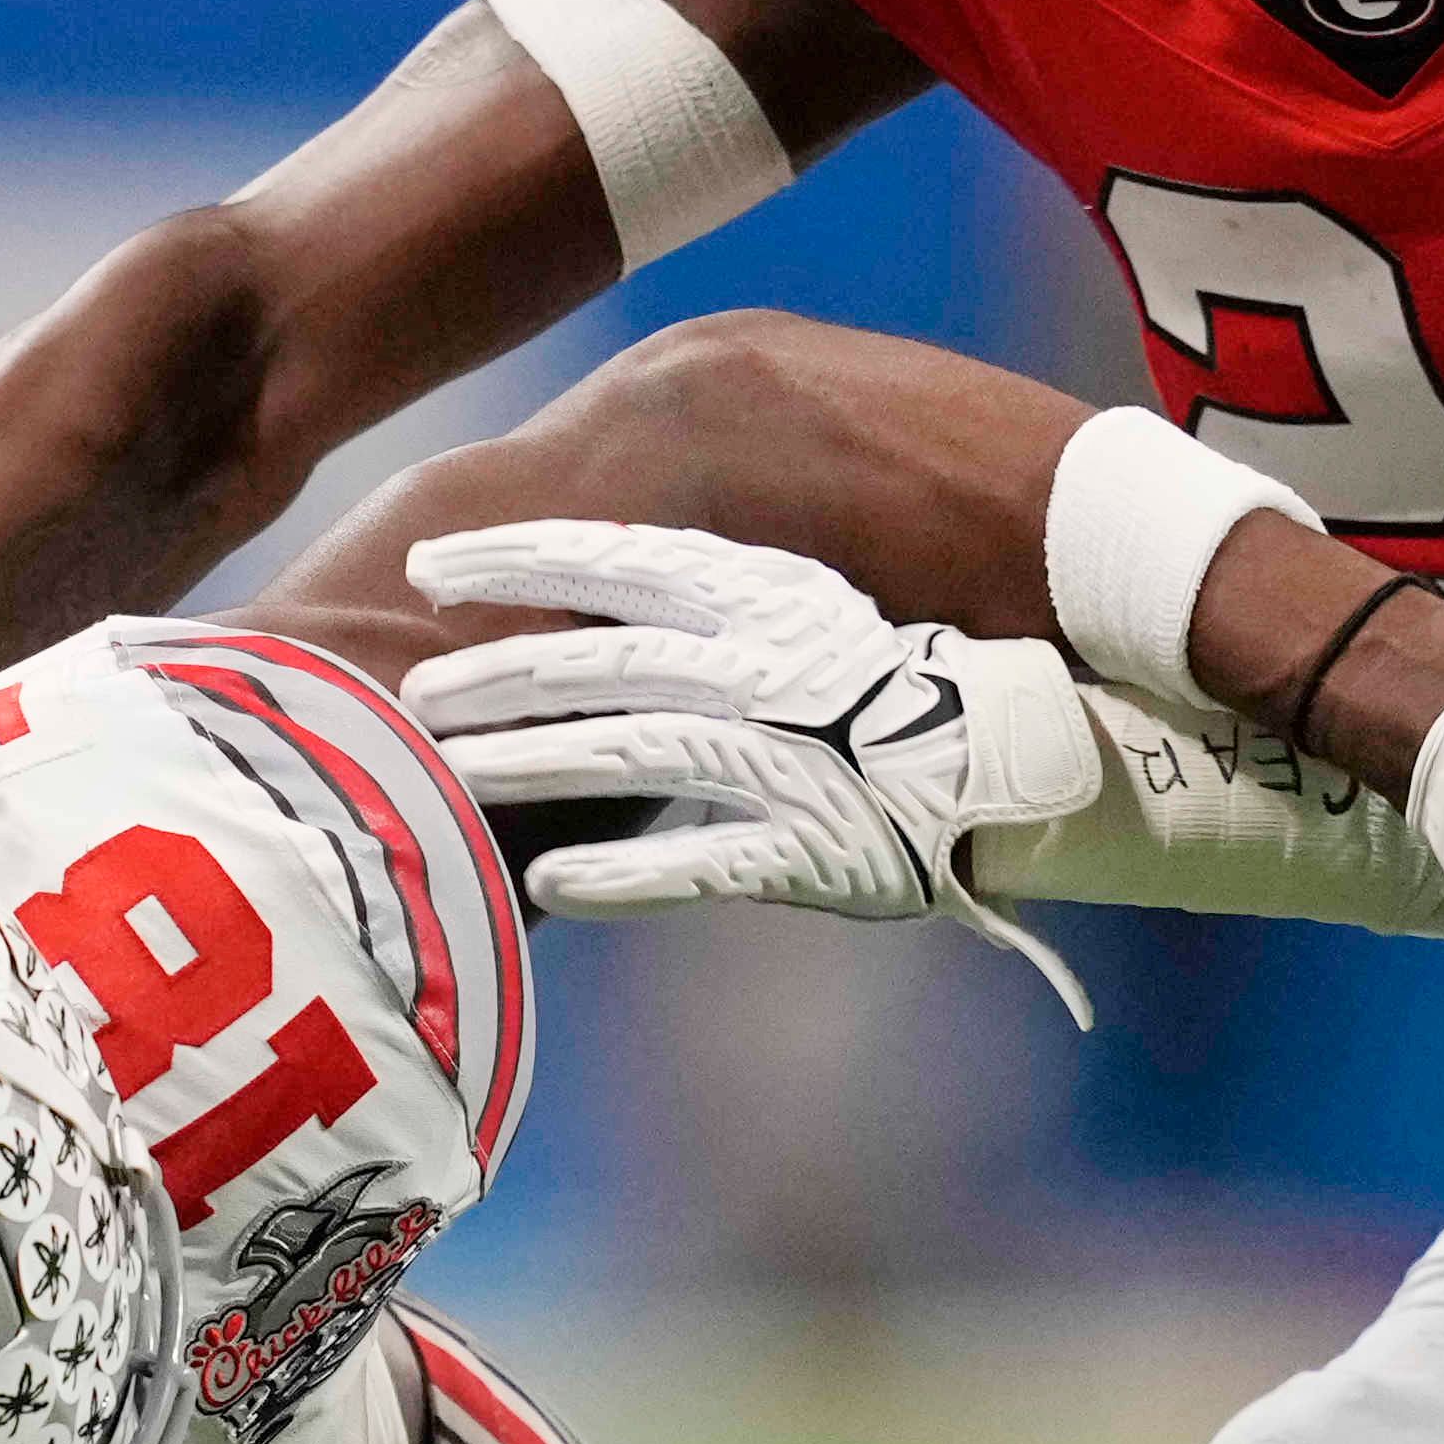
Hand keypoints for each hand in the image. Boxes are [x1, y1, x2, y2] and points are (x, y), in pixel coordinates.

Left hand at [399, 523, 1104, 1011]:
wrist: (1029, 759)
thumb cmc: (910, 683)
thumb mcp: (811, 613)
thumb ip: (714, 610)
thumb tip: (605, 603)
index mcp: (768, 594)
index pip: (617, 558)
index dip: (516, 559)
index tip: (432, 565)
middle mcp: (765, 665)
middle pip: (599, 660)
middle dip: (495, 676)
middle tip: (414, 694)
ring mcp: (784, 756)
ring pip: (626, 751)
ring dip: (529, 766)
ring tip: (449, 779)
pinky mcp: (805, 845)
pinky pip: (692, 863)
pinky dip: (614, 876)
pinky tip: (545, 886)